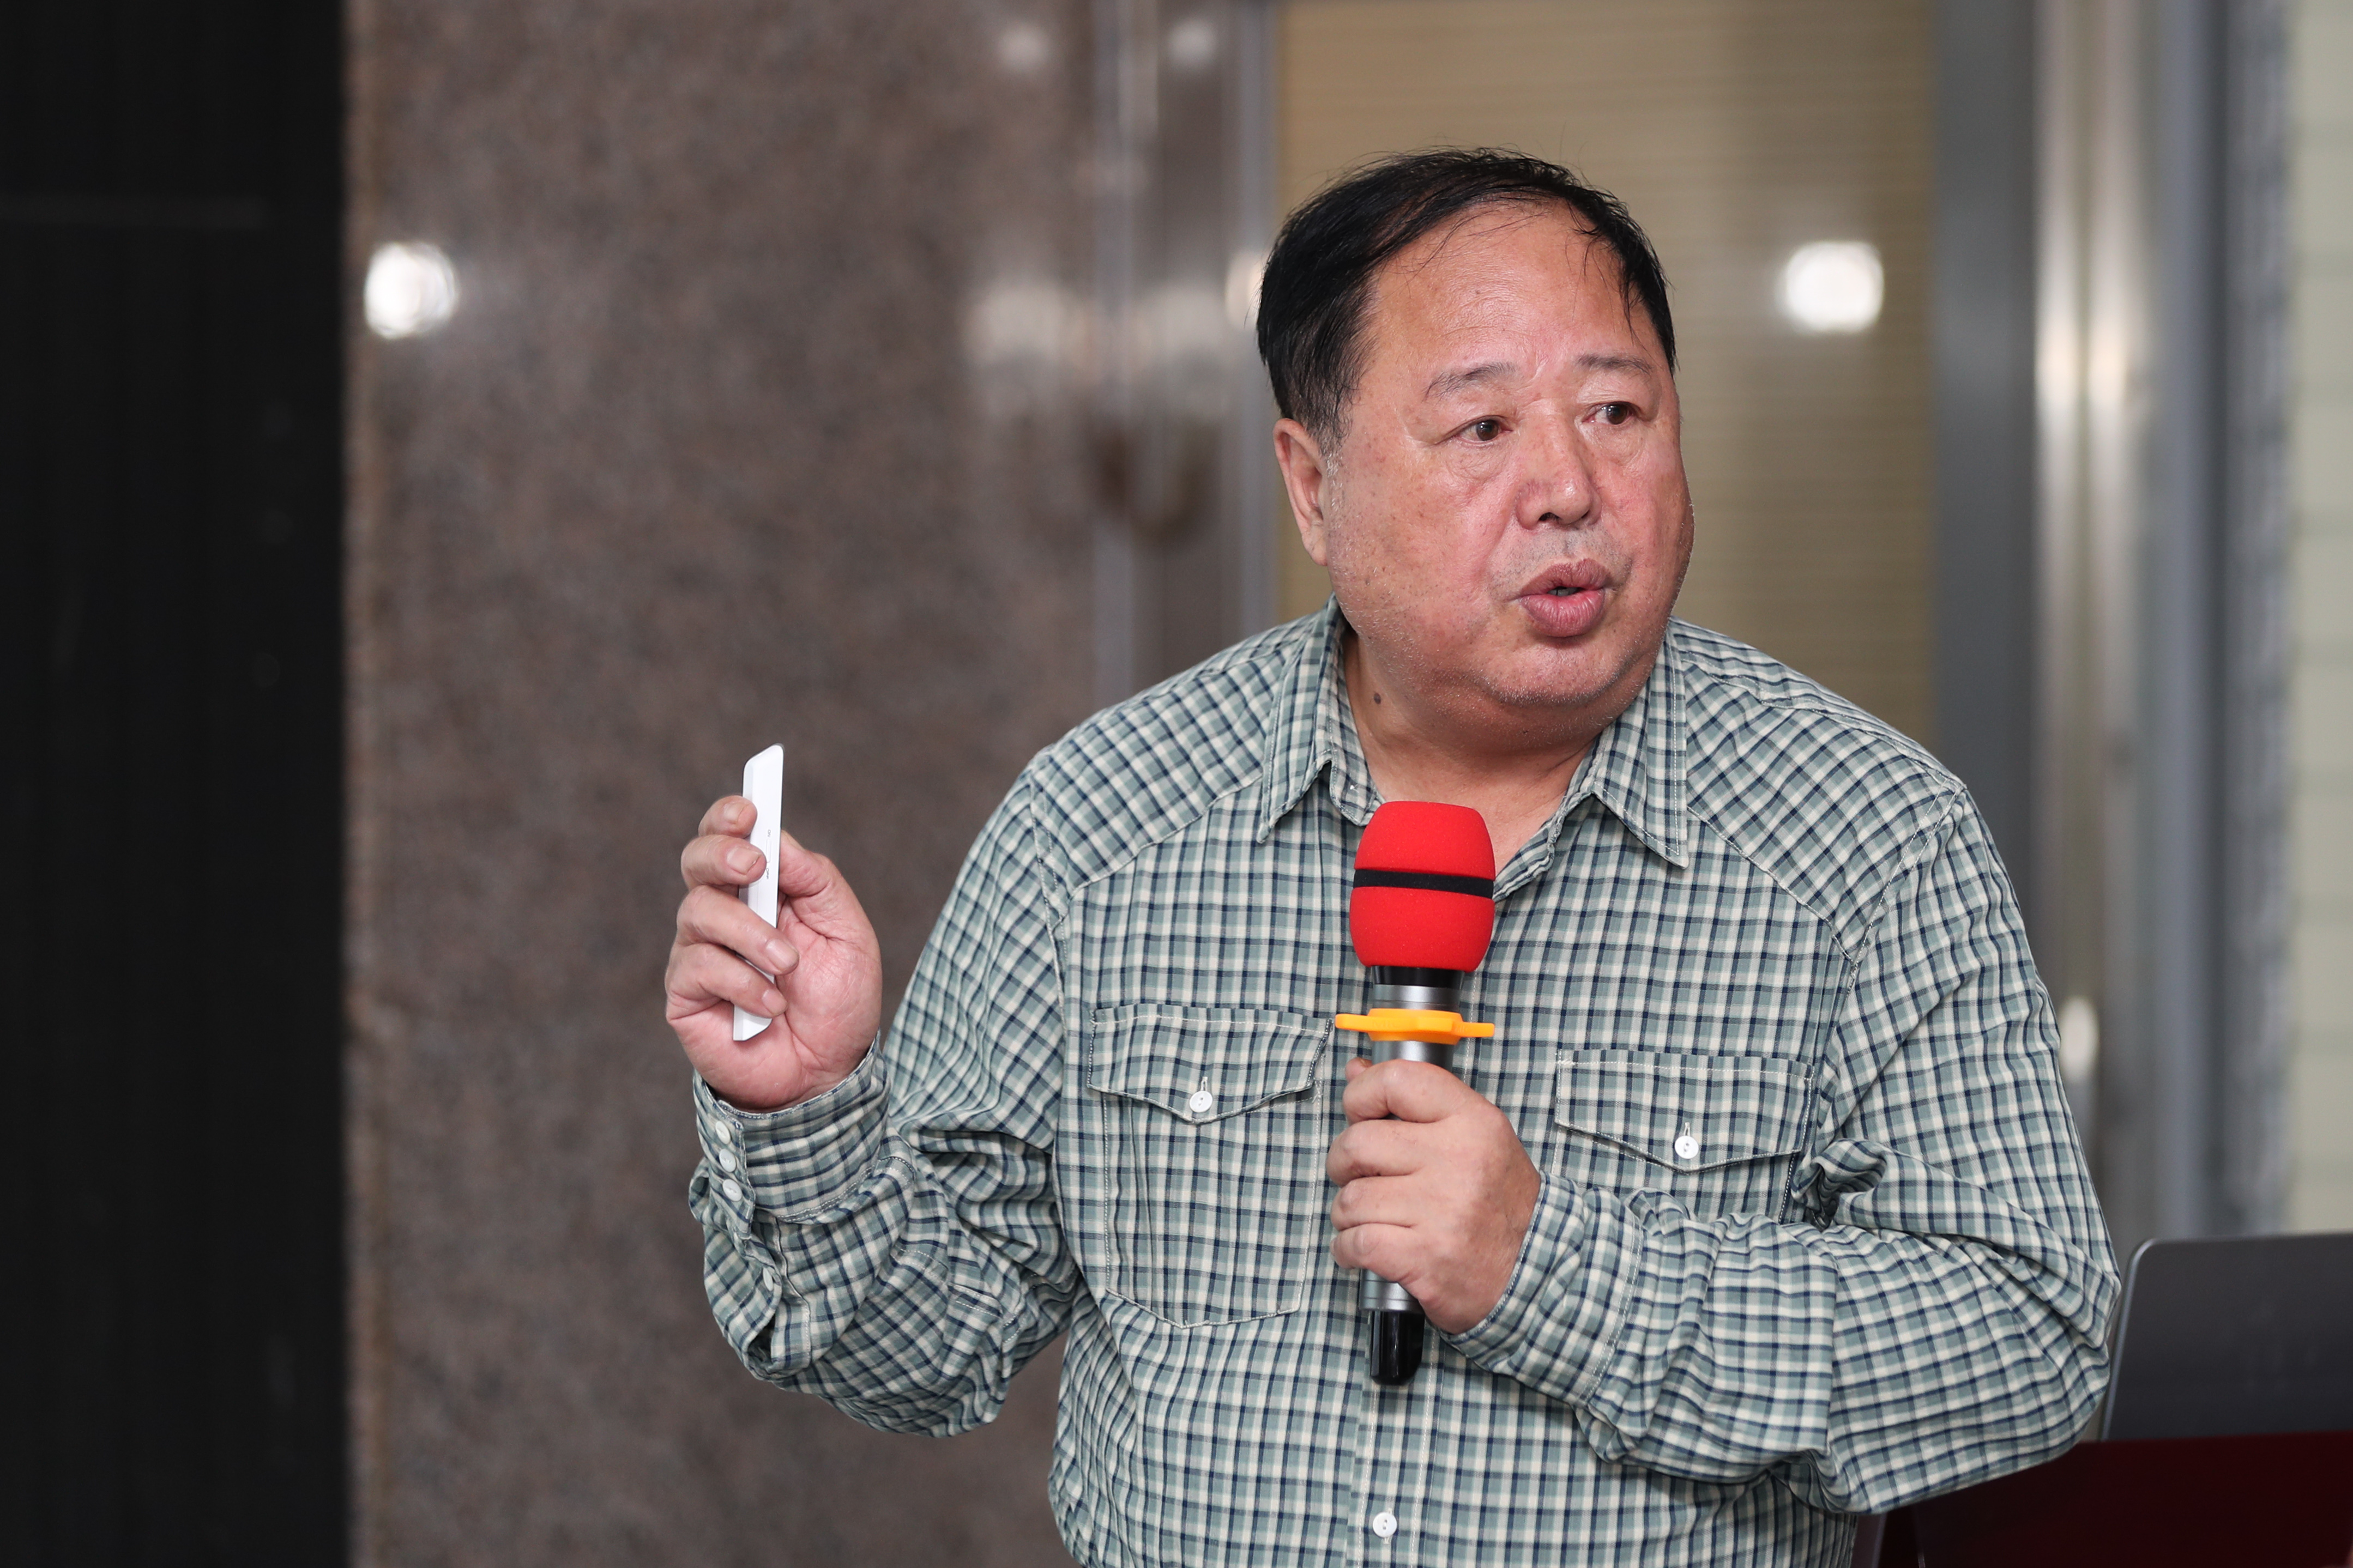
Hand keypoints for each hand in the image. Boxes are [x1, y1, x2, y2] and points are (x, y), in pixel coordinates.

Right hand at [665, 794, 883, 1110]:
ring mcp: (700, 952)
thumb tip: (781, 841)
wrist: (828, 1072)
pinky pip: (699, 966)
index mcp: (762, 890)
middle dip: (721, 853)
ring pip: (700, 912)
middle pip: (696, 860)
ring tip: (788, 964)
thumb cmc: (838, 1001)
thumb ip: (817, 883)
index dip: (729, 816)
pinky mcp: (686, 993)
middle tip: (754, 866)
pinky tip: (771, 1004)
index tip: (748, 810)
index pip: (729, 836)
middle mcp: (723, 913)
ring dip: (751, 934)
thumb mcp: (848, 934)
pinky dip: (742, 982)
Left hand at [1327, 1056, 1540, 1332]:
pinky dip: (1347, 1249)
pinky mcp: (1424, 1257)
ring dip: (1349, 1213)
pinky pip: (1354, 1242)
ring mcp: (1441, 1211)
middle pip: (1358, 1143)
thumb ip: (1415, 1102)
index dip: (1362, 1094)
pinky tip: (1361, 1248)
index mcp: (1473, 1122)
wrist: (1535, 1271)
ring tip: (1372, 1218)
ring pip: (1351, 1199)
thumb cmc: (1497, 1202)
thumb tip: (1357, 1069)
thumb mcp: (1473, 1138)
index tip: (1358, 1113)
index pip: (1397, 1081)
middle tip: (1357, 1177)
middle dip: (1343, 1164)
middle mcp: (1459, 1160)